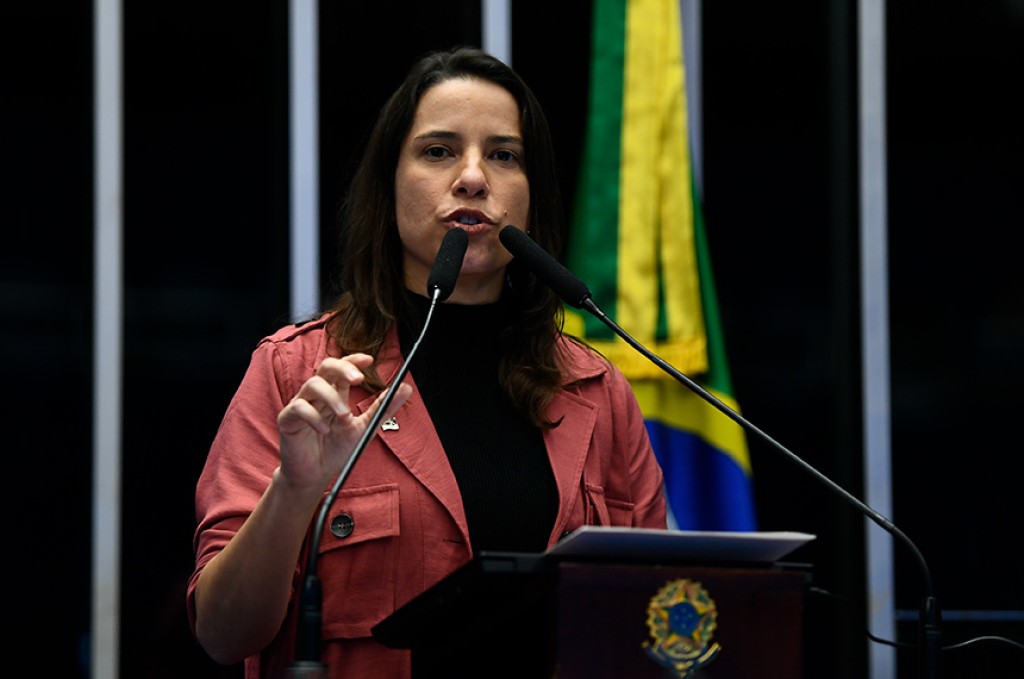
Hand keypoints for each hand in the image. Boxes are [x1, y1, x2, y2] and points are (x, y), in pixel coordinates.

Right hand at [276, 353, 410, 492]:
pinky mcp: (288, 419)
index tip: (370, 360)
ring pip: (312, 385)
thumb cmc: (337, 450)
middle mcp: (318, 395)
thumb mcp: (365, 428)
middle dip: (342, 368)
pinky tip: (325, 430)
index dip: (354, 360)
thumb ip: (383, 408)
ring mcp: (302, 405)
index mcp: (335, 394)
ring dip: (332, 398)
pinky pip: (298, 407)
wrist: (316, 476)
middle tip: (358, 379)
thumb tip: (406, 388)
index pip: (343, 367)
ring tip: (344, 417)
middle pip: (325, 367)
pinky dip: (314, 416)